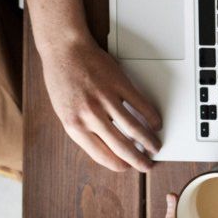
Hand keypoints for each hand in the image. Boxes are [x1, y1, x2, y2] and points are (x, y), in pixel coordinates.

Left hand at [38, 30, 162, 171]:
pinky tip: (155, 122)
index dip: (117, 165)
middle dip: (137, 160)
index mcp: (75, 126)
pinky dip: (151, 116)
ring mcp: (106, 99)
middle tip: (146, 165)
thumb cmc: (61, 79)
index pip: (101, 155)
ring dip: (148, 141)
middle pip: (121, 146)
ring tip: (155, 147)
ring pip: (134, 128)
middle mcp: (91, 115)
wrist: (64, 50)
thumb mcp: (64, 111)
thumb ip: (83, 129)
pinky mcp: (118, 83)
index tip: (126, 167)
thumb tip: (104, 143)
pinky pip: (140, 104)